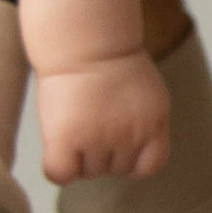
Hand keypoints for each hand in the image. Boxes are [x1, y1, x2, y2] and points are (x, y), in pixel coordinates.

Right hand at [35, 49, 170, 184]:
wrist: (85, 39)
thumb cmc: (111, 59)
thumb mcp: (148, 93)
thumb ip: (148, 123)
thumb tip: (136, 149)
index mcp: (154, 125)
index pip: (150, 166)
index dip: (132, 160)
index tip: (119, 143)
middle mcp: (129, 136)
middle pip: (114, 170)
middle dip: (102, 152)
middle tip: (89, 120)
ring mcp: (98, 139)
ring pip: (87, 172)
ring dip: (78, 155)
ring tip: (74, 121)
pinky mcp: (66, 139)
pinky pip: (60, 173)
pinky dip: (58, 168)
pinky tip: (57, 145)